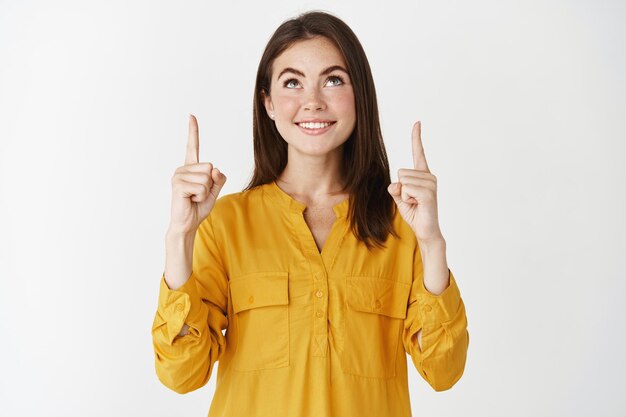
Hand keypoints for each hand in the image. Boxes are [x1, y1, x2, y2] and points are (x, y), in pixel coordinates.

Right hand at [168, 114, 226, 234]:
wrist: (187, 223)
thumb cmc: (198, 206)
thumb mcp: (214, 190)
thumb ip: (218, 178)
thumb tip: (215, 169)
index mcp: (191, 168)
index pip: (192, 146)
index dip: (193, 131)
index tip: (191, 116)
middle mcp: (183, 168)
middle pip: (210, 168)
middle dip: (210, 184)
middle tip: (198, 194)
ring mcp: (178, 176)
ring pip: (207, 178)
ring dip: (205, 192)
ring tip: (194, 197)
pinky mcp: (178, 185)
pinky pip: (202, 187)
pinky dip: (201, 196)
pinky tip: (191, 200)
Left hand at [387, 121, 443, 243]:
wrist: (426, 230)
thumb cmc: (414, 213)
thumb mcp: (400, 197)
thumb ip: (396, 187)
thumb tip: (396, 184)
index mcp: (423, 174)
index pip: (418, 152)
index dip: (416, 137)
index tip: (417, 122)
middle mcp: (429, 176)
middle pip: (400, 172)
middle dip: (400, 188)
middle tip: (412, 200)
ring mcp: (431, 184)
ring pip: (402, 181)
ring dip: (404, 195)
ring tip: (415, 203)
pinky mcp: (429, 193)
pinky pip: (407, 189)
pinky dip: (407, 199)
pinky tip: (417, 205)